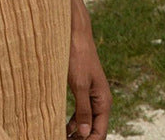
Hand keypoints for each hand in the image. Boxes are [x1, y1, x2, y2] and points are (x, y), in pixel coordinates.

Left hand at [66, 24, 110, 139]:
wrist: (75, 34)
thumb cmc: (78, 57)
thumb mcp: (79, 85)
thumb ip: (83, 110)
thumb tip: (86, 134)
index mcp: (103, 102)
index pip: (100, 132)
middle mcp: (100, 101)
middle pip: (94, 129)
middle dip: (82, 138)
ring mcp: (91, 95)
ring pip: (86, 121)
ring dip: (77, 132)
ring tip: (62, 136)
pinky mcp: (82, 88)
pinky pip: (80, 111)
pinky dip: (73, 120)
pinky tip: (64, 126)